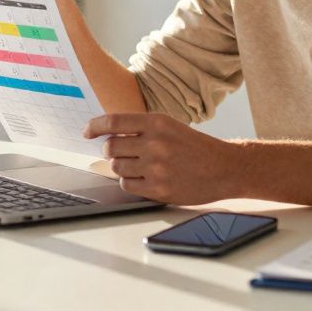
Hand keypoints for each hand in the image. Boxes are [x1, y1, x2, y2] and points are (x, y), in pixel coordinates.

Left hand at [83, 113, 239, 204]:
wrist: (224, 168)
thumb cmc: (195, 147)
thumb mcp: (171, 127)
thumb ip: (142, 129)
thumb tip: (108, 135)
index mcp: (157, 123)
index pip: (114, 122)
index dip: (95, 126)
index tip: (87, 131)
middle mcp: (155, 144)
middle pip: (111, 146)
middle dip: (112, 150)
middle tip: (122, 152)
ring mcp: (156, 168)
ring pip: (116, 167)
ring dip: (121, 167)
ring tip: (139, 166)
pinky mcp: (158, 189)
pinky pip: (127, 185)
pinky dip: (130, 182)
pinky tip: (144, 178)